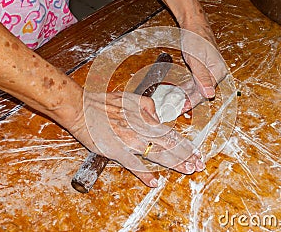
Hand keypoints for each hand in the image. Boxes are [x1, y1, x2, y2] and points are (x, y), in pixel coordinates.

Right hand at [67, 91, 204, 186]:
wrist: (81, 108)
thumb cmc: (104, 102)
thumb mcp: (131, 97)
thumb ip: (148, 106)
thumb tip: (158, 118)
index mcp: (144, 119)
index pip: (171, 134)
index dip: (185, 144)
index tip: (196, 153)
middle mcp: (140, 131)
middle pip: (169, 145)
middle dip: (186, 156)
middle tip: (199, 165)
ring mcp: (129, 142)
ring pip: (156, 154)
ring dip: (173, 163)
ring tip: (187, 170)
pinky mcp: (116, 151)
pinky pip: (133, 164)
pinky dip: (144, 174)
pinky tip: (154, 182)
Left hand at [179, 20, 227, 111]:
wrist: (193, 24)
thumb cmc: (196, 37)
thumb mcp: (197, 59)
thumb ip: (202, 78)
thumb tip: (209, 94)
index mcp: (218, 71)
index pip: (205, 93)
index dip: (192, 102)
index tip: (182, 108)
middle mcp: (216, 73)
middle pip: (202, 92)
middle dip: (189, 101)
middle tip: (176, 109)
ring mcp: (209, 71)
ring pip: (197, 88)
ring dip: (186, 95)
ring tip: (175, 103)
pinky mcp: (202, 69)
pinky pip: (194, 82)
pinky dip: (186, 87)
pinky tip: (178, 92)